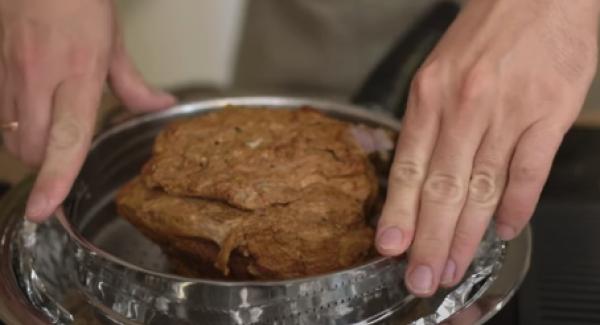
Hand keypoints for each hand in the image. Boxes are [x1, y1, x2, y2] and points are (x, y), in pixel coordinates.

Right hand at [0, 0, 175, 221]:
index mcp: (80, 74)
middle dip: (46, 165)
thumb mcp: (114, 45)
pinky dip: (14, 128)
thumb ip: (134, 86)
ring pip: (11, 138)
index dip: (55, 178)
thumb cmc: (80, 4)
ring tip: (51, 129)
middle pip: (32, 149)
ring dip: (31, 148)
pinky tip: (34, 112)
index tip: (44, 210)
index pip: (67, 138)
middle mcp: (41, 79)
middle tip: (66, 154)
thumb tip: (161, 106)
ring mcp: (12, 74)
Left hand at [376, 0, 599, 296]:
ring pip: (481, 188)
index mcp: (430, 95)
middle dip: (428, 238)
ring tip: (453, 266)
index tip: (389, 246)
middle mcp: (463, 107)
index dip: (398, 212)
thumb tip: (422, 177)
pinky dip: (516, 207)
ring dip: (467, 235)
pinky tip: (505, 231)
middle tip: (420, 276)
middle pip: (442, 187)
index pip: (409, 167)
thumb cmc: (488, 29)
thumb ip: (431, 123)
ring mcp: (507, 112)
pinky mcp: (548, 114)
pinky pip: (528, 172)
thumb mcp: (440, 70)